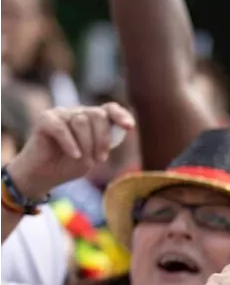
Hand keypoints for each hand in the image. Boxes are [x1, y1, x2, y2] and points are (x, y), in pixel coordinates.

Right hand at [6, 103, 134, 201]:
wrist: (44, 176)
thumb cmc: (70, 165)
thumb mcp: (94, 155)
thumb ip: (107, 142)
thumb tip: (122, 130)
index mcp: (93, 119)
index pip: (110, 109)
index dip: (121, 115)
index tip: (130, 127)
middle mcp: (78, 112)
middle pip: (98, 115)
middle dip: (102, 140)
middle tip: (99, 160)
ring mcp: (61, 113)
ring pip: (81, 121)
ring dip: (86, 145)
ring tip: (83, 161)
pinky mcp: (45, 119)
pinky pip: (61, 127)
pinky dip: (70, 143)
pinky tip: (74, 155)